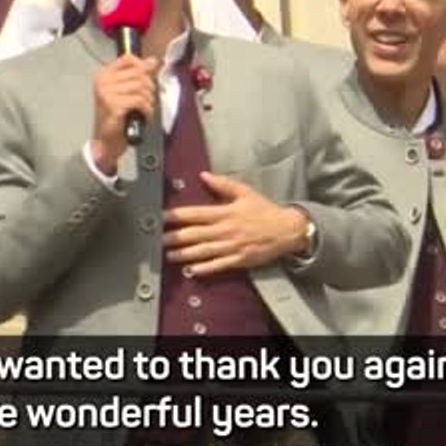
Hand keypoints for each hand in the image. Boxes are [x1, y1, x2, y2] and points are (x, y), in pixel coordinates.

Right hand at [88, 54, 157, 174]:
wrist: (105, 141)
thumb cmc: (116, 117)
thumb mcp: (126, 92)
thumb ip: (138, 75)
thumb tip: (153, 60)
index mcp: (103, 75)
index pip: (128, 59)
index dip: (143, 66)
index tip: (148, 78)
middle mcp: (103, 81)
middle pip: (139, 73)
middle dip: (149, 87)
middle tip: (146, 100)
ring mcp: (107, 93)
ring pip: (142, 87)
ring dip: (149, 100)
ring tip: (144, 109)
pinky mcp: (114, 105)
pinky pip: (141, 101)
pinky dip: (147, 110)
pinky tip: (142, 116)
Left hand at [162, 172, 309, 275]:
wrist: (287, 230)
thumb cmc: (264, 210)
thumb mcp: (245, 192)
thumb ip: (223, 184)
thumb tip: (204, 175)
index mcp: (225, 212)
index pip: (195, 214)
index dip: (176, 216)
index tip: (161, 217)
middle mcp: (226, 230)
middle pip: (195, 235)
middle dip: (175, 237)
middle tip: (158, 240)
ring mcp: (232, 246)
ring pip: (203, 251)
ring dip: (184, 254)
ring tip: (168, 256)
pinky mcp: (239, 260)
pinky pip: (218, 265)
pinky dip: (204, 268)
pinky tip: (192, 270)